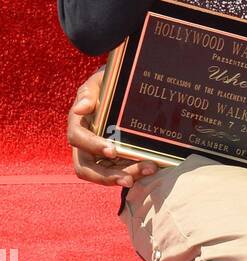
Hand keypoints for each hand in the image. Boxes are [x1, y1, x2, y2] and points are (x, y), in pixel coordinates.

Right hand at [68, 67, 157, 188]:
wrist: (126, 85)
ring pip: (107, 174)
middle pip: (87, 168)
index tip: (112, 150)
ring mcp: (101, 154)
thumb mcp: (99, 81)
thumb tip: (80, 108)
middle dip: (107, 176)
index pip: (78, 139)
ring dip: (127, 176)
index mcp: (79, 124)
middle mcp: (86, 144)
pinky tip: (155, 168)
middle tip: (129, 179)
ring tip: (150, 170)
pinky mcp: (117, 159)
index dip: (92, 146)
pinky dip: (137, 172)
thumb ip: (89, 92)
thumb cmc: (109, 82)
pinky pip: (123, 171)